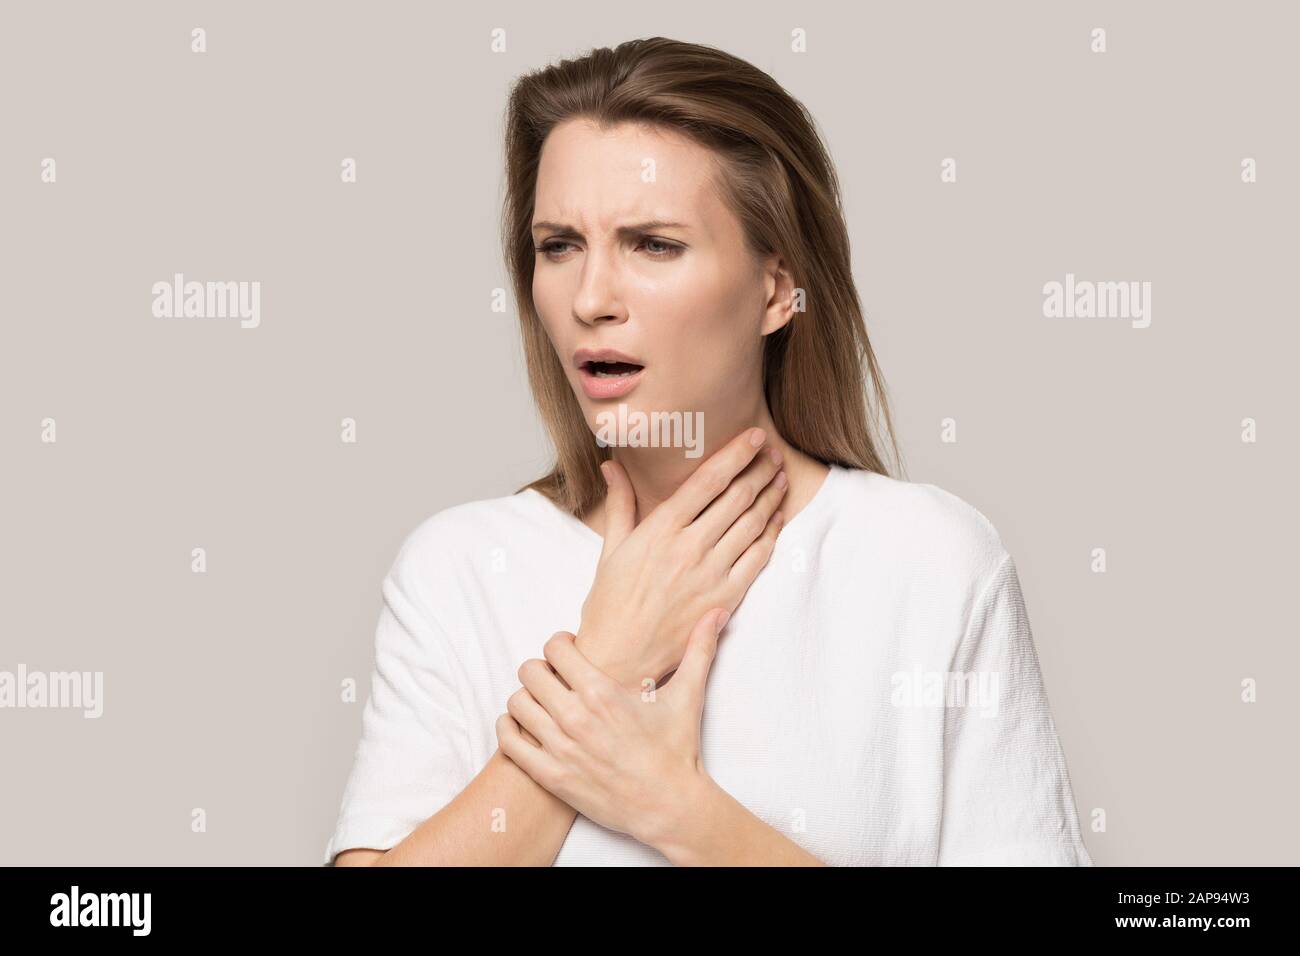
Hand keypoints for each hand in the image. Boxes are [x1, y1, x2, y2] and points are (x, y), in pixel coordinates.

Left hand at [497, 608, 728, 848]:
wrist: (670, 805)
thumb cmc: (677, 750)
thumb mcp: (688, 695)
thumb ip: (700, 649)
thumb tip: (717, 613)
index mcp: (603, 692)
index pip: (555, 648)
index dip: (559, 644)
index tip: (568, 652)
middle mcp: (576, 717)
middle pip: (529, 671)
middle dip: (540, 669)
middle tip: (554, 676)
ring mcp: (560, 748)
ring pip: (516, 704)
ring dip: (526, 698)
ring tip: (542, 702)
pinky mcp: (551, 776)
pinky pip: (509, 743)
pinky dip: (510, 730)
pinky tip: (524, 726)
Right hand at [577, 427, 786, 688]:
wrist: (620, 658)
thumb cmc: (610, 605)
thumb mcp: (610, 549)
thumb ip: (619, 503)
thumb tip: (611, 465)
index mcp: (660, 529)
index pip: (708, 480)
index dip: (736, 454)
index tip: (753, 436)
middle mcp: (689, 547)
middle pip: (737, 497)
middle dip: (759, 469)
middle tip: (772, 452)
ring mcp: (710, 574)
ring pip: (752, 524)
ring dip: (771, 496)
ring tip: (780, 477)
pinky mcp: (725, 599)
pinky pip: (757, 558)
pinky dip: (771, 533)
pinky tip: (777, 517)